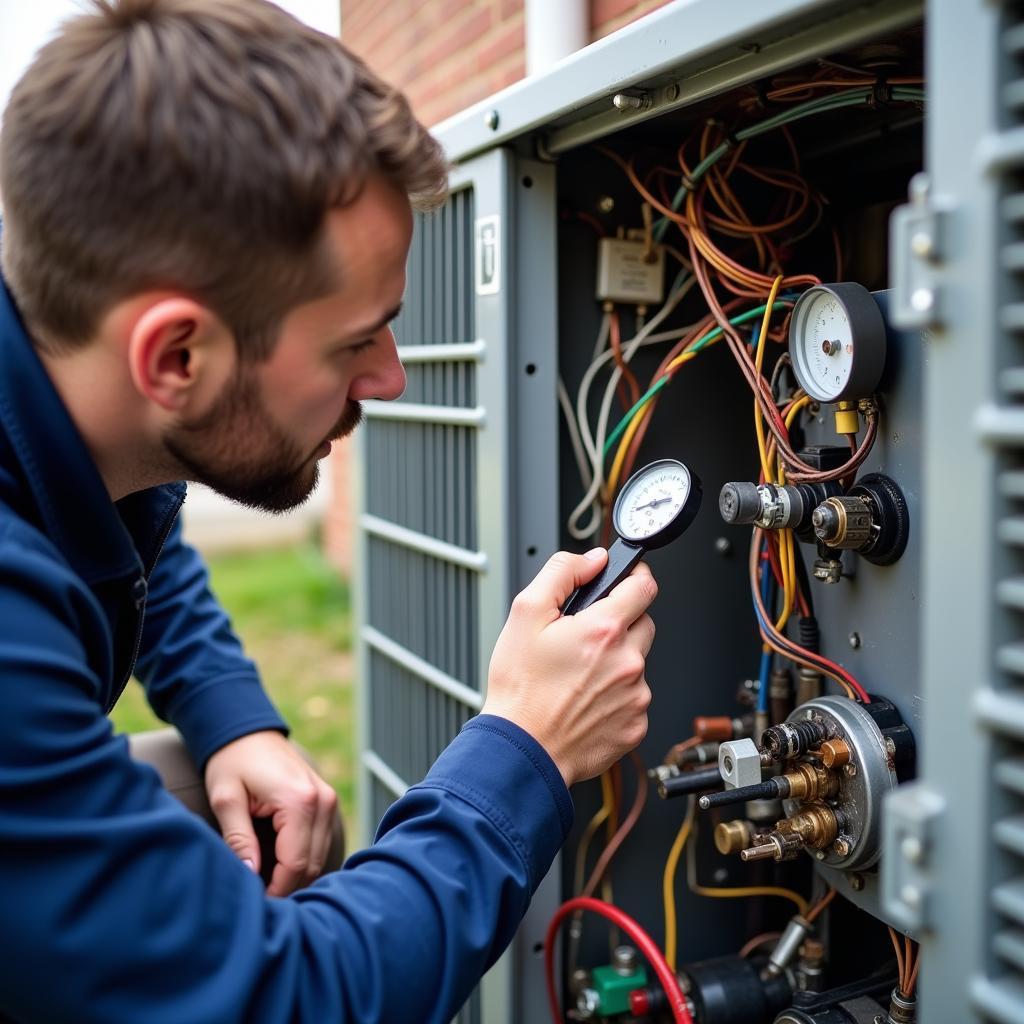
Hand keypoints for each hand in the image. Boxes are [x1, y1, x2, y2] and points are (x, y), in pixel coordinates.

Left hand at [204, 730, 338, 895]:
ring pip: (319, 856)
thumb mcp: (227, 799)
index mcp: (299, 800)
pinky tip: (277, 866)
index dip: (276, 891)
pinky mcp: (327, 801)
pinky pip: (320, 842)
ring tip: (264, 885)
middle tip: (257, 901)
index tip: (254, 906)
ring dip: (295, 874)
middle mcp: (322, 800)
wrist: (247, 731)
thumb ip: (239, 840)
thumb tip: (250, 878)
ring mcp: (328, 799)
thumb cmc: (232, 762)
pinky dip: (303, 858)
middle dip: (286, 887)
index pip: (296, 863)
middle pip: (311, 864)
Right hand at [481, 549, 655, 787]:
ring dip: (616, 662)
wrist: (522, 750)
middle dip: (619, 624)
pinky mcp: (635, 726)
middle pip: (643, 624)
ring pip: (637, 663)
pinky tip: (585, 701)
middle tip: (584, 639)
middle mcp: (628, 662)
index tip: (627, 580)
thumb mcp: (526, 613)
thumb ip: (562, 573)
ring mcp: (635, 696)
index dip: (634, 577)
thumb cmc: (520, 689)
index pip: (645, 586)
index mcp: (604, 630)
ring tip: (578, 677)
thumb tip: (592, 560)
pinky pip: (634, 698)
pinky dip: (615, 696)